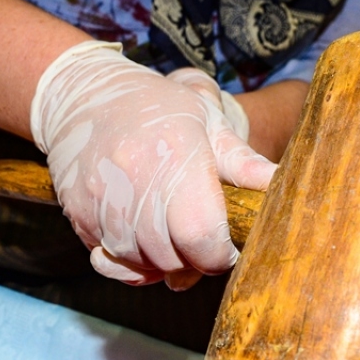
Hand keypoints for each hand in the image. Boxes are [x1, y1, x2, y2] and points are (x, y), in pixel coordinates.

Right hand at [31, 41, 276, 288]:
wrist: (84, 95)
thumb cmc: (157, 109)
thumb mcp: (207, 122)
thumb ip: (242, 163)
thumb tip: (281, 186)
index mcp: (177, 154)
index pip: (200, 234)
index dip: (218, 254)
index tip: (225, 246)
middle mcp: (134, 177)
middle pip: (171, 256)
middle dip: (192, 260)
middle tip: (199, 240)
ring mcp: (100, 198)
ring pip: (139, 263)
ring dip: (161, 262)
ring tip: (170, 235)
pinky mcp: (77, 212)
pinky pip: (108, 260)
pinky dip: (129, 262)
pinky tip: (141, 241)